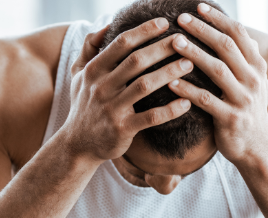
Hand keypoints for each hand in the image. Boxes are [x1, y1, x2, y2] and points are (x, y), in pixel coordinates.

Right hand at [65, 18, 193, 160]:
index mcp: (93, 71)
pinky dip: (170, 110)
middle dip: (163, 48)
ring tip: (190, 64)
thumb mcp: (77, 75)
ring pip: (145, 86)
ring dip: (170, 73)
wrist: (78, 144)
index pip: (121, 44)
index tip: (165, 22)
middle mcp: (101, 88)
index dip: (144, 31)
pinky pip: (150, 118)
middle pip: (136, 61)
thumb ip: (88, 48)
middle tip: (185, 41)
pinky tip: (186, 103)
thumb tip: (106, 25)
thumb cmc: (83, 105)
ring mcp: (111, 109)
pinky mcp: (122, 129)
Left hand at [169, 3, 267, 163]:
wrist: (257, 148)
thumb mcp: (250, 82)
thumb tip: (228, 33)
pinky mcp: (230, 119)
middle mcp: (253, 79)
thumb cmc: (245, 112)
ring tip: (173, 42)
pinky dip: (188, 90)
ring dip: (194, 54)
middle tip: (180, 19)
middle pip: (226, 47)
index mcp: (256, 67)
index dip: (218, 19)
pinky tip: (170, 82)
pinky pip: (206, 101)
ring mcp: (243, 99)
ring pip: (217, 70)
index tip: (198, 7)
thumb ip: (240, 60)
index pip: (238, 34)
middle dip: (203, 30)